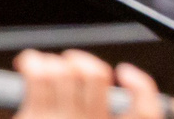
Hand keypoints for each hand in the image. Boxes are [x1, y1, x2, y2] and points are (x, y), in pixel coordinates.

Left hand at [13, 50, 162, 118]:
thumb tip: (124, 71)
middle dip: (80, 60)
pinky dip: (32, 62)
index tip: (124, 72)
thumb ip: (115, 109)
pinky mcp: (32, 118)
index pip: (144, 111)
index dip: (140, 85)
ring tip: (46, 64)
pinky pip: (37, 76)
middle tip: (70, 61)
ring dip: (54, 62)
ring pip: (63, 72)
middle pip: (93, 75)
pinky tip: (28, 62)